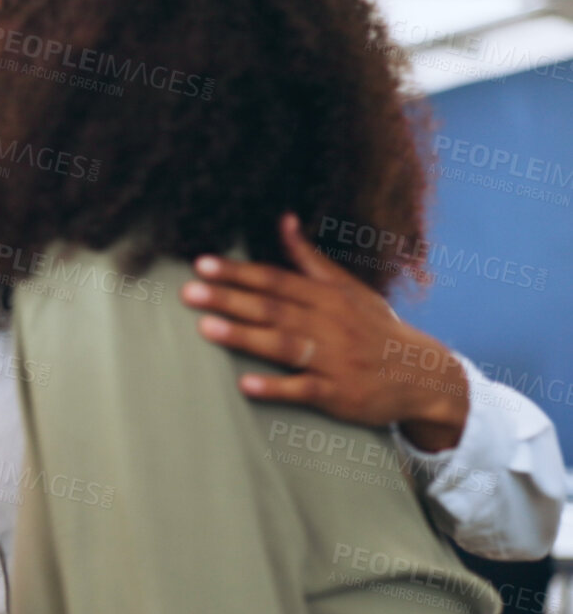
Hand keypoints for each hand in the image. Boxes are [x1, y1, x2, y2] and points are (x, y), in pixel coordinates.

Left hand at [179, 213, 468, 450]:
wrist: (424, 375)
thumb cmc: (375, 327)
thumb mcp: (349, 288)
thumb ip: (309, 259)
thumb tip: (284, 218)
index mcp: (329, 296)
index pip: (276, 279)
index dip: (239, 271)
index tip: (202, 264)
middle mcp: (330, 324)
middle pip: (274, 308)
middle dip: (230, 299)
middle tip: (188, 292)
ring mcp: (335, 360)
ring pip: (285, 345)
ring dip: (245, 337)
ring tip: (206, 328)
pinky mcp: (339, 394)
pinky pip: (304, 389)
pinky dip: (276, 387)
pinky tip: (245, 384)